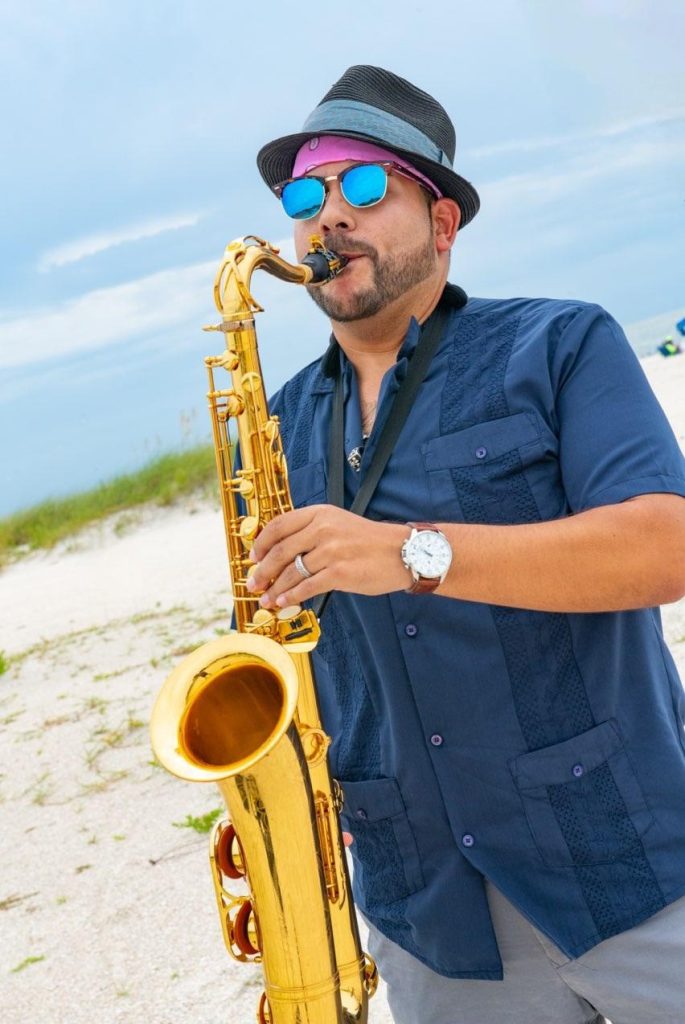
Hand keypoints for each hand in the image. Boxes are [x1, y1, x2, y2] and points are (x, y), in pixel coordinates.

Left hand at [246, 505, 409, 607]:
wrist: (402, 552)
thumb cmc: (369, 541)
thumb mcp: (338, 523)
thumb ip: (311, 531)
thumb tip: (282, 552)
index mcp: (320, 513)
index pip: (279, 525)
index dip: (261, 543)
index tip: (254, 556)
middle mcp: (323, 529)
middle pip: (281, 551)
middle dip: (263, 570)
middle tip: (254, 582)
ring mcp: (331, 551)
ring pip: (292, 572)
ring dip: (275, 588)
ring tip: (266, 598)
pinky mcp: (339, 573)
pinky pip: (307, 587)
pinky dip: (292, 596)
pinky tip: (284, 602)